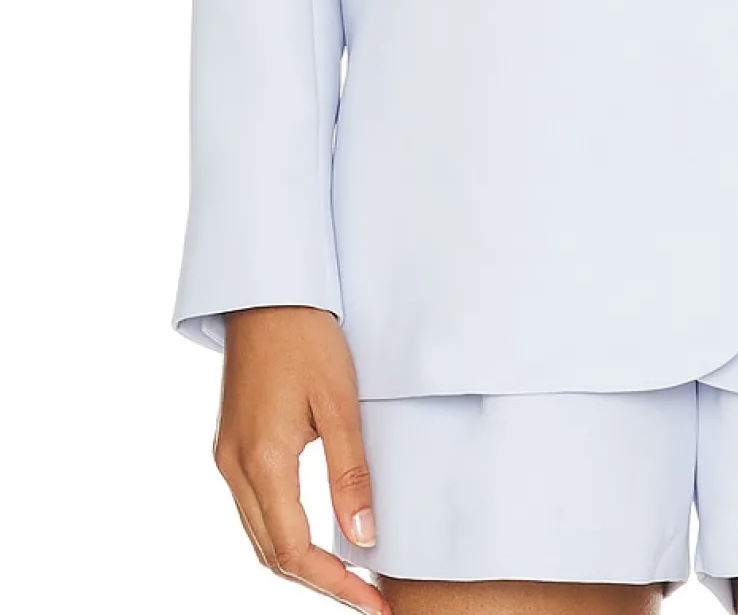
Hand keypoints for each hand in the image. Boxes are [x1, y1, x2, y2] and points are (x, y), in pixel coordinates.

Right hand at [212, 305, 389, 610]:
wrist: (265, 291)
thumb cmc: (306, 336)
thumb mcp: (339, 402)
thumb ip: (350, 473)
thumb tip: (364, 538)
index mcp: (262, 461)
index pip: (295, 552)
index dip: (335, 585)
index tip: (372, 604)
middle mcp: (234, 467)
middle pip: (271, 555)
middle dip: (318, 583)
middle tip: (366, 599)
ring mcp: (227, 457)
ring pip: (259, 536)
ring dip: (299, 564)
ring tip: (347, 577)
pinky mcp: (231, 444)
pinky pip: (254, 510)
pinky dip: (284, 534)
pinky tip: (315, 536)